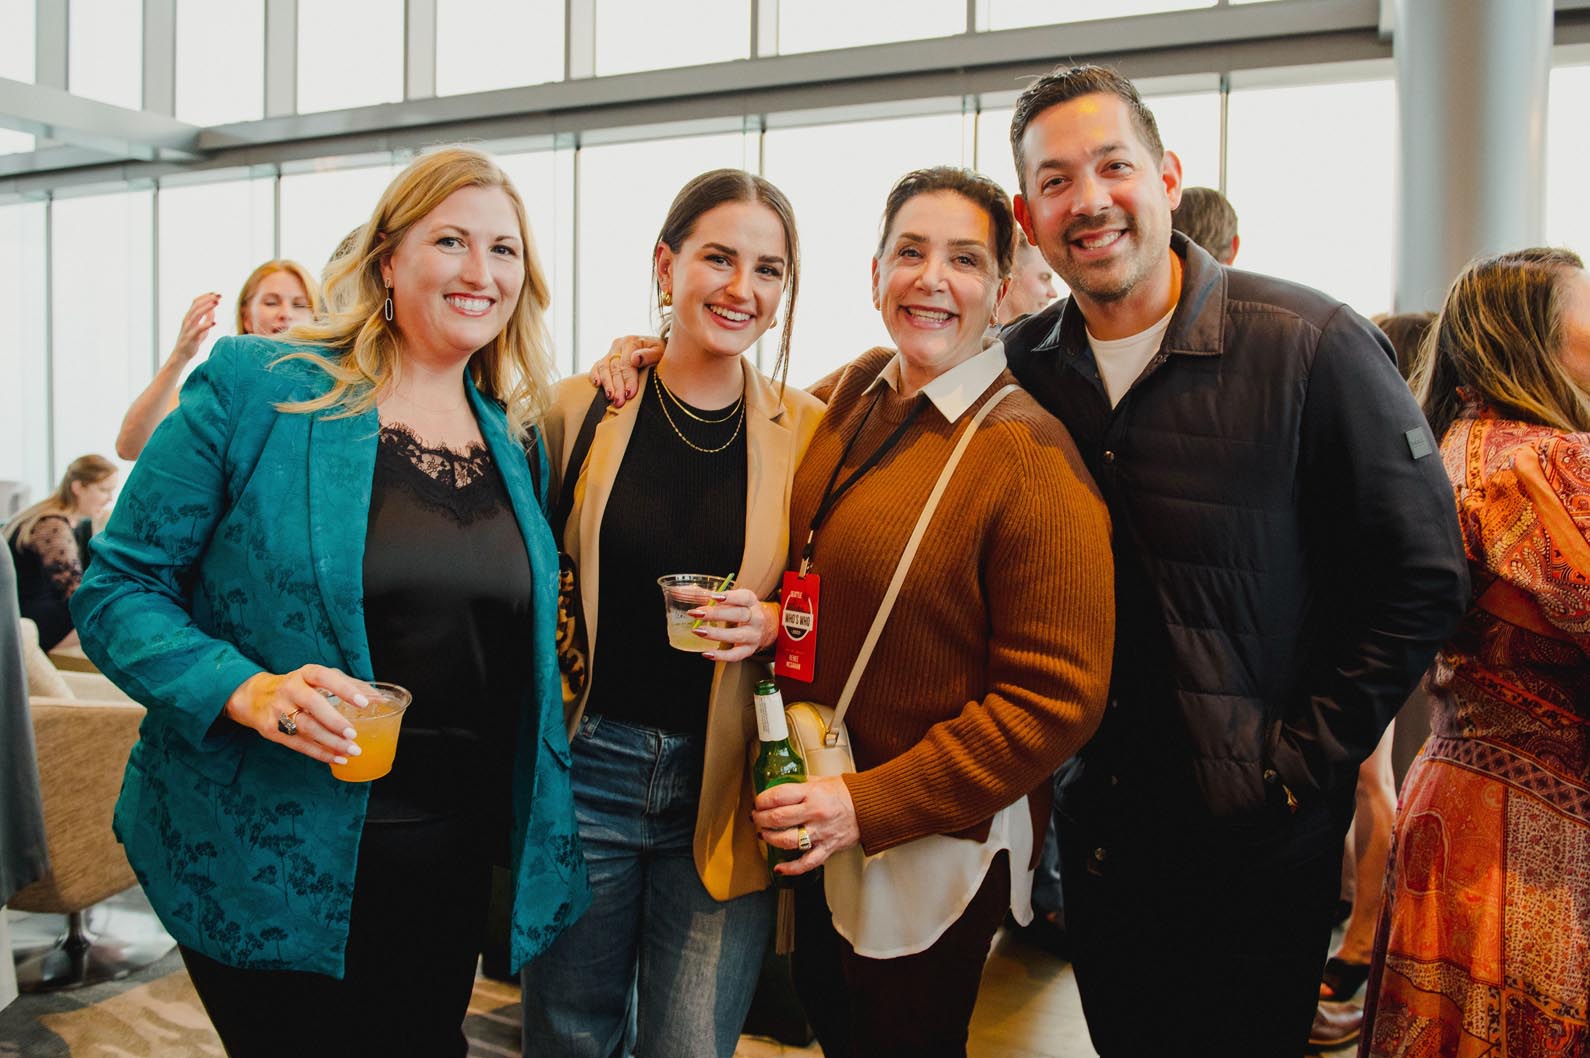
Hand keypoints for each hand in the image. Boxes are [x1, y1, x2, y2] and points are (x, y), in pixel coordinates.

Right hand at [172, 292, 221, 361]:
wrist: (182, 355)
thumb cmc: (192, 341)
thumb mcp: (202, 328)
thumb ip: (207, 318)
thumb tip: (213, 309)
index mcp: (189, 317)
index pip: (196, 302)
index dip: (205, 296)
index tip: (216, 293)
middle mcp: (187, 320)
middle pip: (196, 306)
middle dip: (208, 299)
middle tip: (219, 295)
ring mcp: (188, 328)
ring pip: (196, 314)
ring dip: (207, 307)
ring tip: (217, 303)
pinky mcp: (190, 337)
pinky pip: (198, 329)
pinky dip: (206, 325)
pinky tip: (215, 322)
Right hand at [225, 665, 373, 764]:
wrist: (255, 697)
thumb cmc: (298, 686)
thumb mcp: (318, 679)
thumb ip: (348, 685)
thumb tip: (379, 699)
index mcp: (305, 674)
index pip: (326, 677)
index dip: (345, 689)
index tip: (364, 703)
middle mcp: (291, 689)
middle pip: (313, 705)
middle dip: (335, 721)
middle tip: (353, 734)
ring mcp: (279, 709)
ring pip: (306, 728)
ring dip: (331, 742)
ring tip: (352, 750)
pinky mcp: (273, 729)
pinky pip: (299, 744)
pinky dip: (320, 753)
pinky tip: (337, 758)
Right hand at [588, 335, 663, 406]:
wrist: (658, 349)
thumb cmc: (662, 353)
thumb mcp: (660, 352)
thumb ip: (649, 355)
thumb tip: (635, 359)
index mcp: (631, 342)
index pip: (627, 363)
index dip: (628, 379)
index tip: (630, 394)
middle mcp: (618, 345)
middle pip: (614, 367)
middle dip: (617, 386)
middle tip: (620, 402)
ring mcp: (611, 352)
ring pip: (604, 368)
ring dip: (607, 384)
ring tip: (611, 398)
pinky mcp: (606, 359)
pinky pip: (597, 367)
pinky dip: (595, 375)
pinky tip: (597, 385)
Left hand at [690, 589, 778, 662]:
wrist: (762, 627)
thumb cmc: (739, 609)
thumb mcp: (728, 599)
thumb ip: (704, 595)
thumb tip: (677, 592)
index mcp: (751, 601)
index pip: (743, 597)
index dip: (729, 597)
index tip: (713, 597)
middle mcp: (755, 618)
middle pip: (738, 615)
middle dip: (716, 614)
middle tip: (697, 614)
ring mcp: (753, 635)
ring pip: (737, 635)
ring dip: (716, 634)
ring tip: (698, 631)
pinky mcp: (748, 650)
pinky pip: (735, 655)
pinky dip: (721, 656)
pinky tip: (707, 653)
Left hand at [752, 775, 860, 875]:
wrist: (870, 808)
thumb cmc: (847, 794)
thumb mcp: (821, 781)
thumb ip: (800, 784)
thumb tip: (780, 786)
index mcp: (812, 794)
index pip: (778, 797)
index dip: (762, 801)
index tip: (758, 802)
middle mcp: (814, 813)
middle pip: (778, 818)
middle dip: (760, 819)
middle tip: (756, 818)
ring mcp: (820, 833)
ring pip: (787, 841)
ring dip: (770, 839)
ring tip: (764, 835)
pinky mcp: (827, 848)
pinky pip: (806, 862)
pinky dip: (790, 868)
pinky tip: (779, 868)